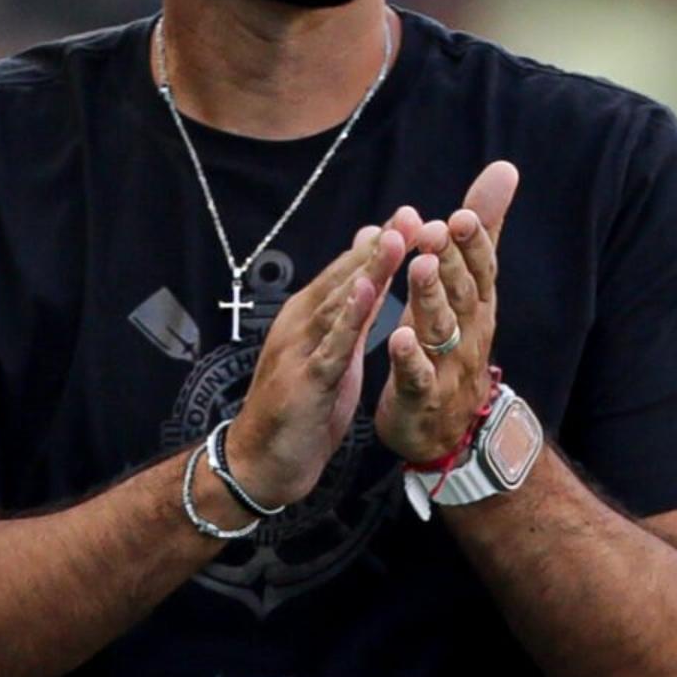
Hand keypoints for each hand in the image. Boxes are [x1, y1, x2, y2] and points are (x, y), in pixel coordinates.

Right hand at [227, 219, 409, 507]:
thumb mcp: (332, 352)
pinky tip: (367, 294)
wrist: (261, 462)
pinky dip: (349, 318)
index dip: (381, 244)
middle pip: (345, 278)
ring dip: (367, 270)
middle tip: (412, 214)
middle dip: (380, 246)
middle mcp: (301, 323)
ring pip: (338, 302)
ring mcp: (300, 349)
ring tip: (394, 239)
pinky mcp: (306, 380)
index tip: (414, 214)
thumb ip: (350, 311)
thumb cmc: (300, 407)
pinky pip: (331, 345)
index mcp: (309, 316)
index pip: (349, 272)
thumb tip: (368, 273)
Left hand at [377, 160, 516, 467]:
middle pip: (463, 293)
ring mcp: (448, 365)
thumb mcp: (472, 286)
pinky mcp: (423, 396)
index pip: (482, 267)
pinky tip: (397, 336)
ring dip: (429, 298)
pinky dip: (410, 356)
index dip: (475, 243)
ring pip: (441, 328)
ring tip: (418, 270)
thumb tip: (503, 170)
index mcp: (477, 303)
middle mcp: (469, 330)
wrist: (452, 428)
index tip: (461, 215)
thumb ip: (483, 231)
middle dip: (451, 261)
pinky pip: (417, 375)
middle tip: (436, 232)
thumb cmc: (456, 344)